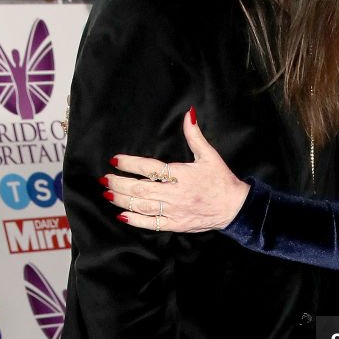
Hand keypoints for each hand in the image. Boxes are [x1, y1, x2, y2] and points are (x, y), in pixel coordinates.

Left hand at [104, 108, 249, 232]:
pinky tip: (122, 214)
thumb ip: (194, 135)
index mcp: (183, 175)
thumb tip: (188, 114)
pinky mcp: (176, 225)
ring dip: (122, 200)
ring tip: (108, 193)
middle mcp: (177, 194)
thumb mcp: (209, 155)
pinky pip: (151, 224)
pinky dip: (135, 220)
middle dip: (120, 183)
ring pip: (142, 206)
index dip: (131, 164)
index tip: (116, 160)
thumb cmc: (221, 180)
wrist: (234, 208)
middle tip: (105, 179)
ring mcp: (175, 211)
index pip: (151, 168)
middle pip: (141, 189)